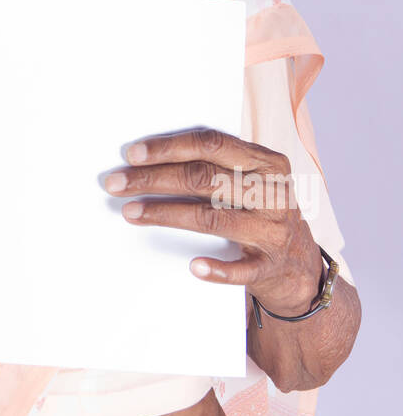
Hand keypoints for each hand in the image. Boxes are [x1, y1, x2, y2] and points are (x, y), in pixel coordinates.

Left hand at [104, 127, 323, 316]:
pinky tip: (192, 265)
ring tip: (130, 212)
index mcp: (267, 163)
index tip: (132, 153)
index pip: (212, 145)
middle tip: (116, 183)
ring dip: (166, 215)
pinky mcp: (270, 266)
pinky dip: (216, 269)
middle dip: (154, 179)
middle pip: (204, 179)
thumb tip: (147, 159)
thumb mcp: (251, 180)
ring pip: (211, 218)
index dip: (169, 147)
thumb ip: (215, 166)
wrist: (299, 266)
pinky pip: (240, 270)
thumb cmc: (260, 212)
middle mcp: (272, 193)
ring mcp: (273, 230)